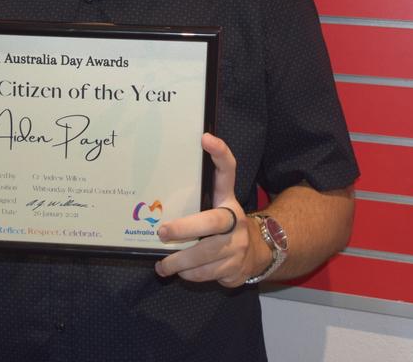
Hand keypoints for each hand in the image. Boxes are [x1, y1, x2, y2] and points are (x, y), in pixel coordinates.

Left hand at [153, 133, 265, 286]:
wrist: (257, 253)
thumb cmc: (222, 226)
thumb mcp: (215, 207)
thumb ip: (196, 199)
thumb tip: (155, 192)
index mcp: (227, 199)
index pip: (227, 171)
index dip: (220, 154)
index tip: (205, 138)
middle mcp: (235, 220)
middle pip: (211, 222)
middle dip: (185, 228)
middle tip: (163, 232)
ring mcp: (237, 245)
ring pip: (205, 254)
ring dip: (180, 261)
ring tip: (162, 265)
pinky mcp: (236, 267)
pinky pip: (207, 273)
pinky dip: (190, 274)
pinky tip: (180, 272)